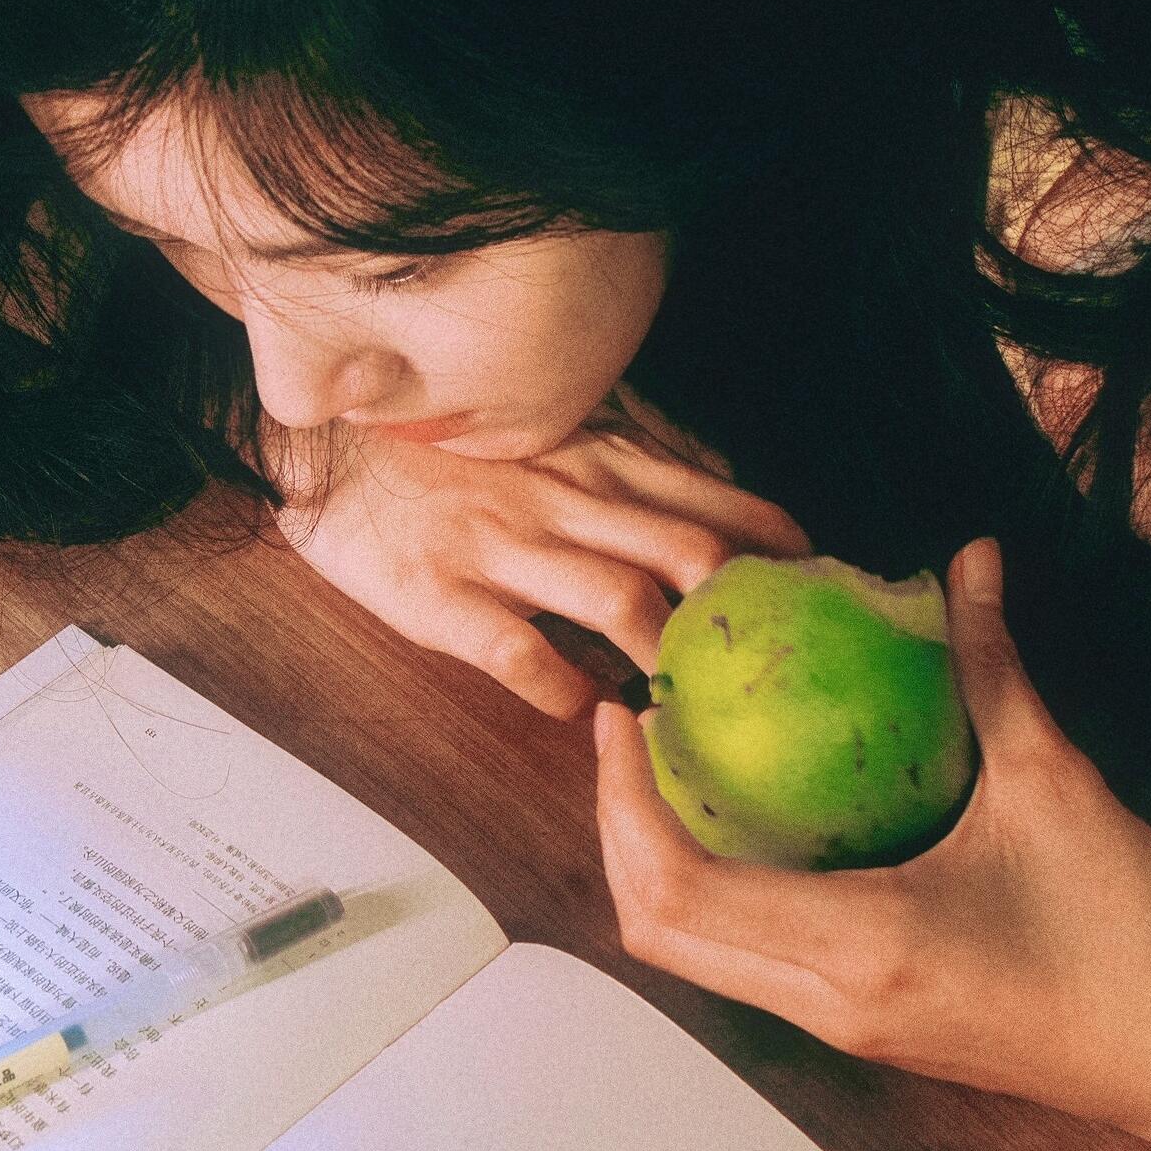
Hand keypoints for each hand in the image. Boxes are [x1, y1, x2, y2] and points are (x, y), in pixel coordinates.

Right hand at [268, 406, 813, 721]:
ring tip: (689, 713)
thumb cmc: (452, 453)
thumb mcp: (554, 438)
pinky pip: (521, 652)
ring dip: (667, 665)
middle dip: (742, 622)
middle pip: (690, 557)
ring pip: (621, 603)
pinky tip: (583, 712)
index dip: (780, 561)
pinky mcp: (442, 597)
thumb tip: (720, 531)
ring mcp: (505, 547)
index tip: (820, 605)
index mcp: (599, 461)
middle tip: (770, 679)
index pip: (719, 507)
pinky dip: (564, 690)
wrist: (330, 446)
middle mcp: (566, 500)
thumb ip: (631, 478)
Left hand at [591, 535, 1150, 1150]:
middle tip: (636, 731)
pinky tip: (756, 815)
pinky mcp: (872, 1033)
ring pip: (700, 959)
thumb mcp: (1059, 783)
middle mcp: (833, 1006)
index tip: (627, 713)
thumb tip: (967, 557)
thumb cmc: (1140, 930)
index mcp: (861, 949)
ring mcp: (848, 1031)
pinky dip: (721, 894)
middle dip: (620, 833)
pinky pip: (753, 963)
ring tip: (679, 765)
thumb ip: (993, 668)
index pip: (680, 891)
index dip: (625, 804)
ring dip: (664, 867)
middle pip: (660, 937)